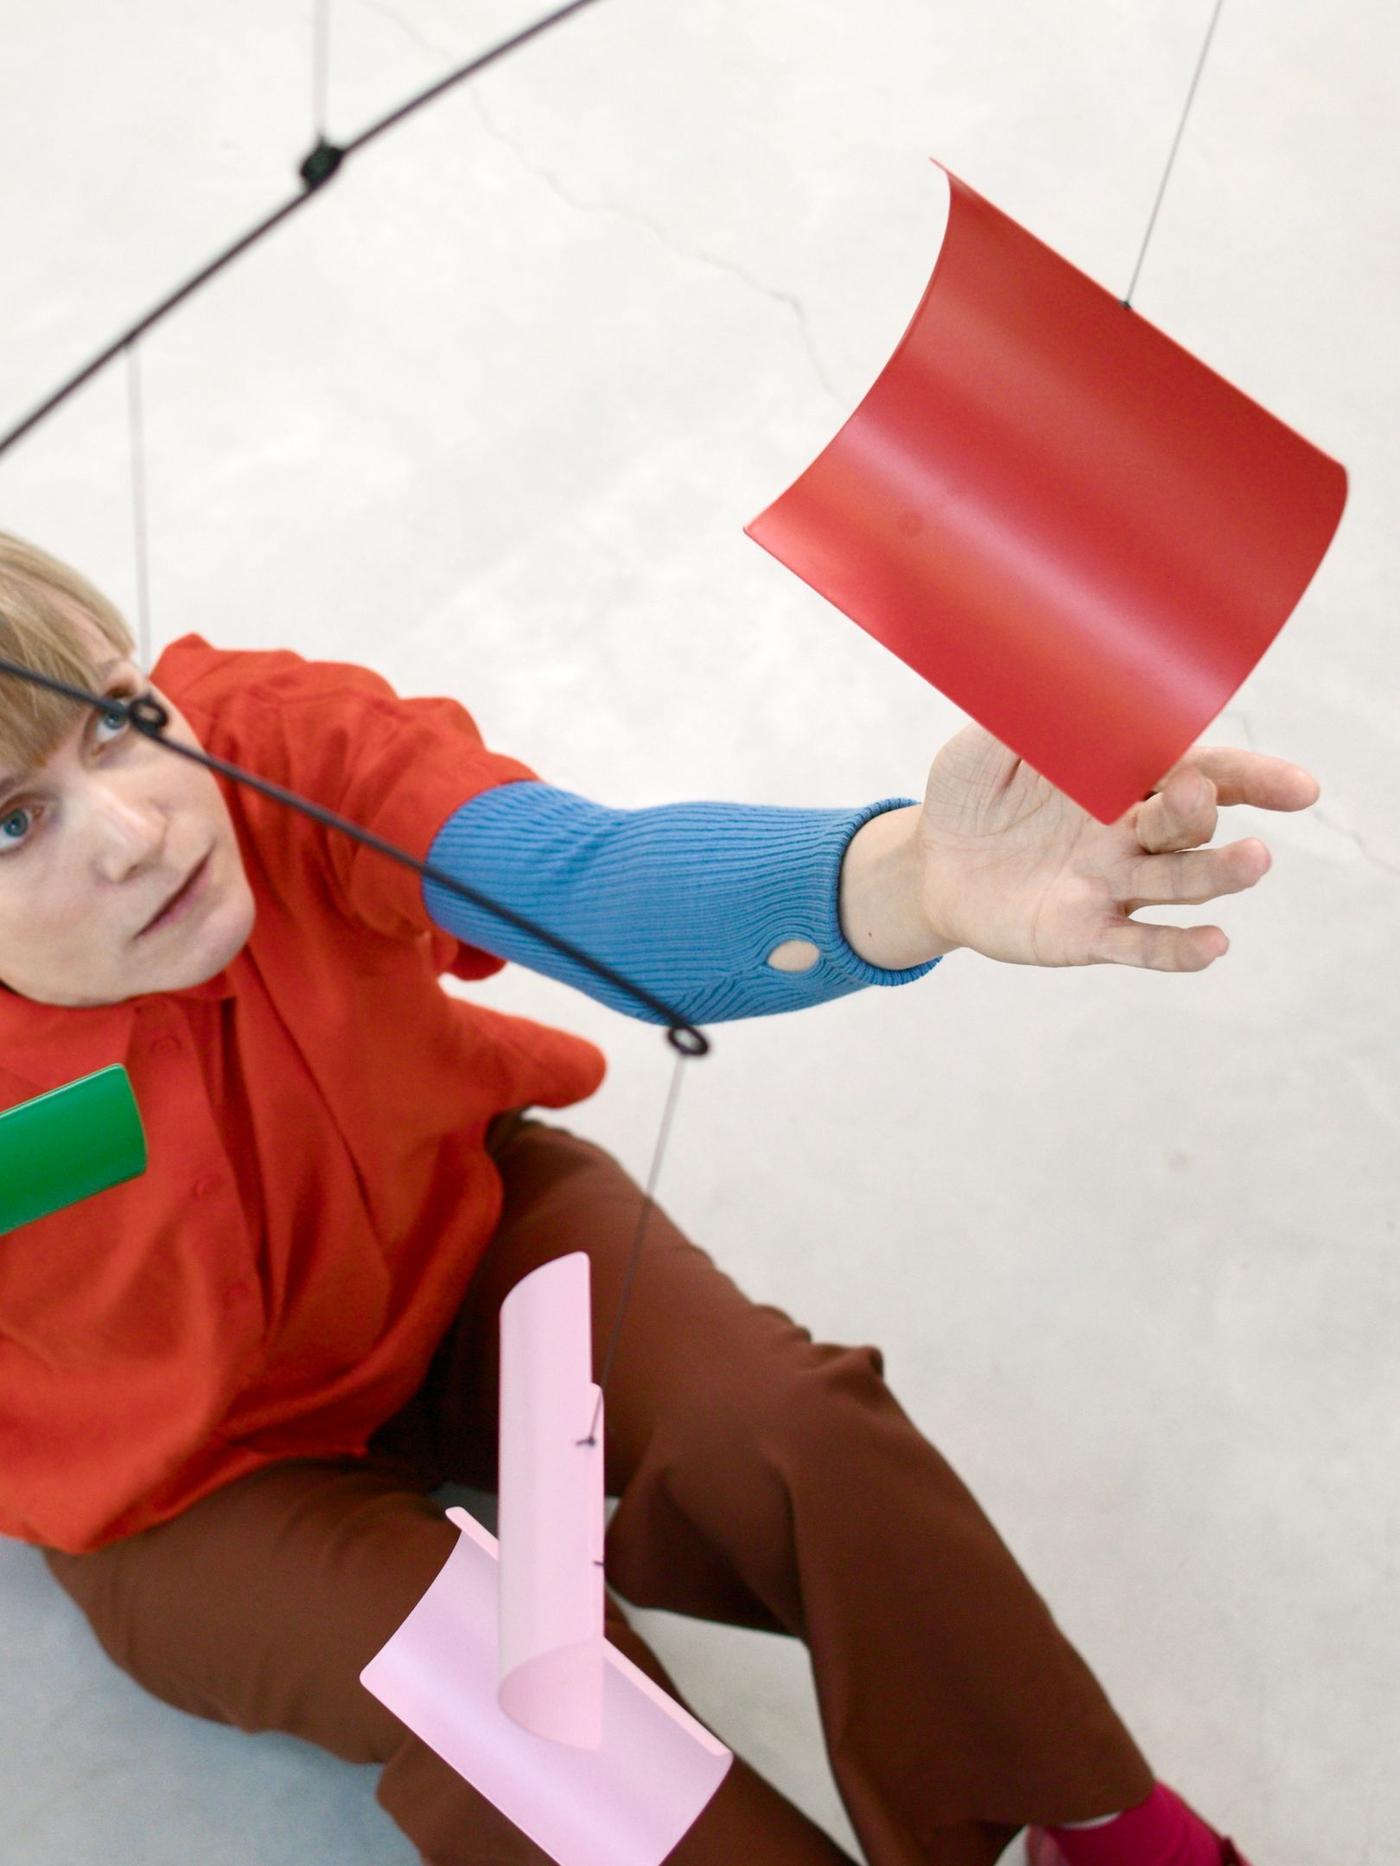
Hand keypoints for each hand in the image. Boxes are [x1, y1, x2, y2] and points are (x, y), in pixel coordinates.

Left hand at [913, 725, 1321, 970]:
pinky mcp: (1087, 933)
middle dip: (1204, 810)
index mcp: (1120, 779)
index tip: (1298, 785)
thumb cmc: (968, 794)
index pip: (1198, 771)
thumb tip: (1058, 672)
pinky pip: (1140, 945)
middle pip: (1191, 824)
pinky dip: (1177, 948)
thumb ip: (1027, 717)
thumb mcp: (985, 744)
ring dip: (1217, 874)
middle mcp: (1130, 833)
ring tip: (1253, 863)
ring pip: (1178, 882)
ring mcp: (1113, 885)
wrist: (930, 863)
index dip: (1250, 778)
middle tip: (1198, 795)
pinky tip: (1213, 946)